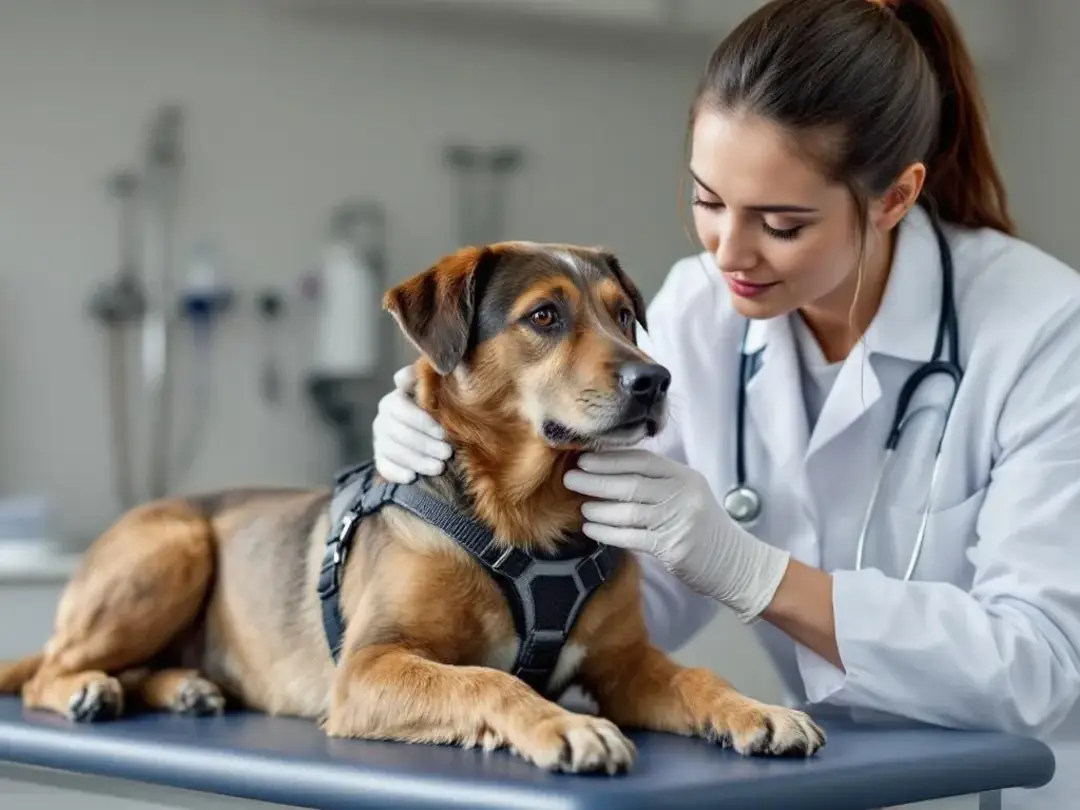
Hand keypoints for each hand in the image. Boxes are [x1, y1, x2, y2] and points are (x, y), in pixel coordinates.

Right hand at [372, 365, 452, 483]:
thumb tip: (436, 365)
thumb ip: (432, 379)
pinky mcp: (381, 458)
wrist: (431, 430)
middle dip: (424, 445)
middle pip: (398, 433)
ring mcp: (380, 440)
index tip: (443, 433)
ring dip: (416, 460)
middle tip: (447, 453)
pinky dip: (396, 472)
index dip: (421, 421)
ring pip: (392, 451)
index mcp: (394, 399)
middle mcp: (383, 419)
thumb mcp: (436, 389)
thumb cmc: (437, 406)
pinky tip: (412, 478)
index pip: (400, 408)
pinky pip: (383, 466)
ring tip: (439, 468)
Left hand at [563, 449, 790, 622]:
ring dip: (598, 509)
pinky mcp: (673, 547)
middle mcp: (683, 495)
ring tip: (581, 507)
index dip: (611, 458)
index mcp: (685, 477)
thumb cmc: (704, 528)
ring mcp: (679, 521)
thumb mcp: (688, 495)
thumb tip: (610, 472)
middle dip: (596, 480)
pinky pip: (631, 537)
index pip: (642, 460)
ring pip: (628, 510)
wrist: (735, 563)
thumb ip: (658, 483)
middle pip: (631, 483)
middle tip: (571, 478)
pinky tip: (591, 530)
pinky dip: (607, 533)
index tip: (585, 457)